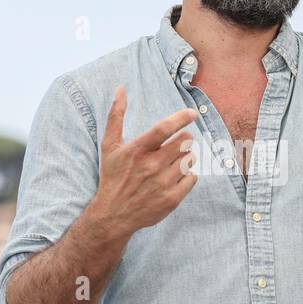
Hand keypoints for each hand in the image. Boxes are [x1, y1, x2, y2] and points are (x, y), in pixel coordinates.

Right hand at [90, 86, 199, 238]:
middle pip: (183, 142)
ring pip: (189, 159)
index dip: (181, 118)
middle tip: (175, 145)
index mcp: (137, 150)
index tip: (192, 113)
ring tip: (173, 162)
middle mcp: (151, 166)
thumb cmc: (112, 176)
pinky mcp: (172, 199)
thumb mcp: (109, 145)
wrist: (114, 214)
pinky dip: (188, 175)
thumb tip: (120, 89)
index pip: (163, 129)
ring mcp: (163, 183)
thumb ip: (116, 116)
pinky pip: (192, 177)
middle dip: (183, 140)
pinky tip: (175, 176)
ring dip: (185, 157)